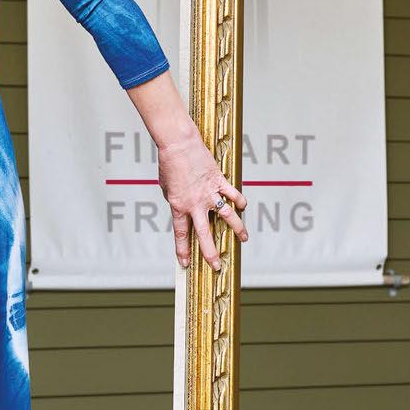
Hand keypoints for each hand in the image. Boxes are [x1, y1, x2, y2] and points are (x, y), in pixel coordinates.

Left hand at [157, 125, 247, 271]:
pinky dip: (240, 201)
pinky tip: (243, 207)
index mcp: (179, 206)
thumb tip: (185, 208)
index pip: (181, 234)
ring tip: (243, 239)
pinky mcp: (219, 181)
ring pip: (227, 216)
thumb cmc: (169, 164)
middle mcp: (195, 204)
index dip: (182, 250)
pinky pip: (233, 194)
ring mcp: (209, 193)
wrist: (178, 143)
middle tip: (217, 266)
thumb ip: (177, 201)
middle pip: (204, 234)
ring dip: (237, 229)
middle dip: (211, 253)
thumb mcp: (166, 188)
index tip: (185, 263)